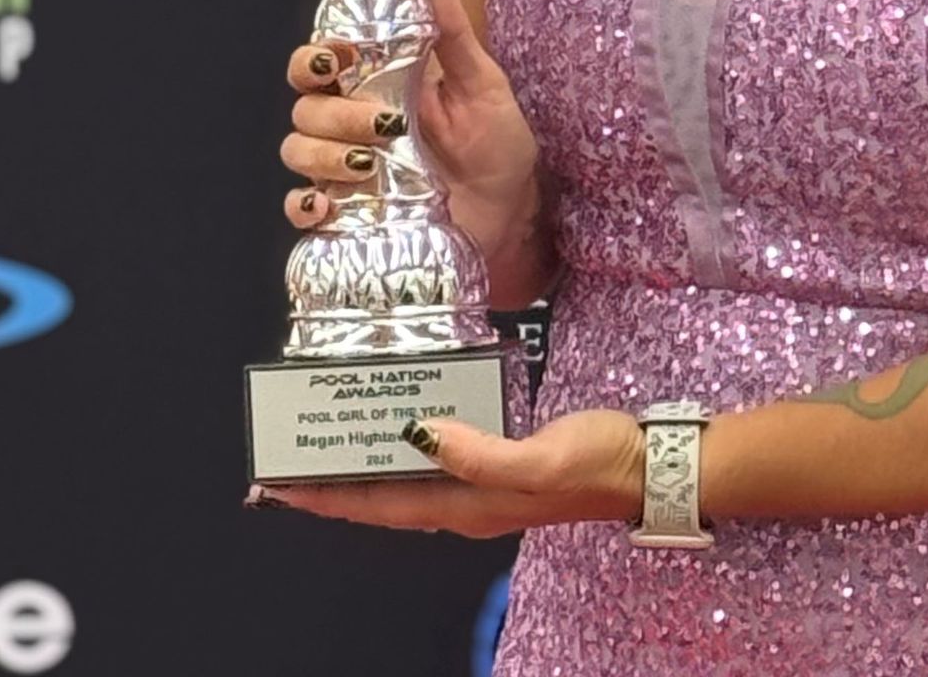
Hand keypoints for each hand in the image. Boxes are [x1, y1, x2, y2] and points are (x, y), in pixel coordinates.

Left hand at [249, 411, 646, 537]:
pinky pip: (437, 457)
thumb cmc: (598, 461)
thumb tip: (420, 432)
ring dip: (367, 464)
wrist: (647, 463)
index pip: (380, 506)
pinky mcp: (501, 460)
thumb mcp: (540, 459)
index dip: (328, 498)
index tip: (280, 484)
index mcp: (468, 506)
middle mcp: (467, 502)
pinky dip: (406, 443)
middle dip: (334, 484)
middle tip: (290, 459)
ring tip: (332, 440)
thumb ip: (480, 453)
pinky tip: (402, 421)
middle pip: (384, 498)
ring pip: (407, 479)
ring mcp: (484, 483)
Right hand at [280, 0, 540, 265]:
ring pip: (297, 150)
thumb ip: (451, 30)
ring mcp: (346, 169)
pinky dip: (304, 205)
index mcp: (379, 83)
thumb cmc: (497, 142)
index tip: (341, 57)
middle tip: (381, 122)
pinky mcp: (348, 213)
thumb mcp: (481, 82)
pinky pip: (301, 208)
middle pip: (304, 104)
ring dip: (324, 154)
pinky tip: (328, 204)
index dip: (317, 55)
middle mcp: (353, 123)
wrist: (512, 211)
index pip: (322, 59)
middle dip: (332, 110)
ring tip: (371, 163)